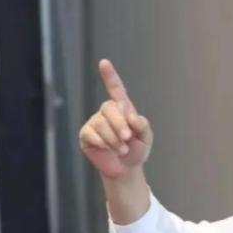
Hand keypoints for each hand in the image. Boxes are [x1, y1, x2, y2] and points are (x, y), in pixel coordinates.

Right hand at [79, 59, 152, 178]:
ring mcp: (95, 123)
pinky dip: (102, 142)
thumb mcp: (146, 137)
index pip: (116, 89)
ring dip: (113, 138)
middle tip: (127, 138)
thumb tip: (132, 116)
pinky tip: (107, 148)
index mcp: (123, 108)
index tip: (103, 62)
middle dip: (119, 124)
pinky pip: (91, 134)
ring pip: (101, 123)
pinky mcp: (86, 135)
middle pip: (109, 108)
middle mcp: (107, 113)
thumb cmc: (137, 150)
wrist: (126, 169)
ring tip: (122, 149)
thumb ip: (142, 125)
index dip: (110, 76)